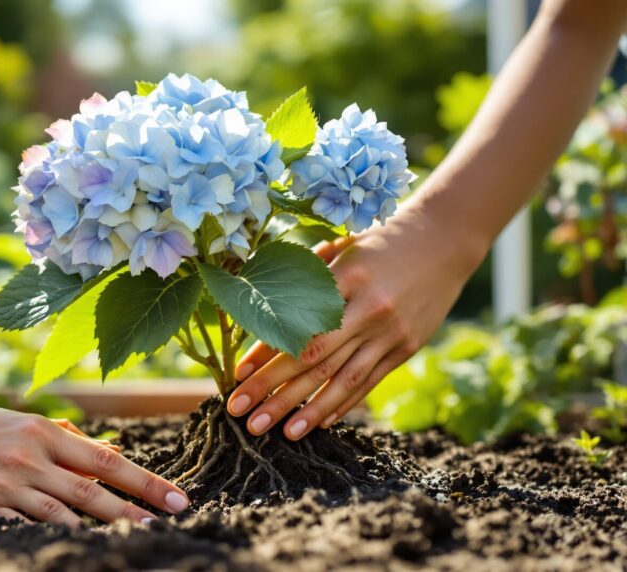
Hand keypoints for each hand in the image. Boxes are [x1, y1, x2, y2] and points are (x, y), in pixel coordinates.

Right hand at [0, 401, 189, 526]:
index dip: (144, 479)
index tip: (175, 496)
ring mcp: (4, 484)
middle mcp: (27, 456)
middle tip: (171, 521)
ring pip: (65, 514)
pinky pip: (26, 529)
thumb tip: (104, 454)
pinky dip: (52, 539)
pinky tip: (77, 549)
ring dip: (103, 529)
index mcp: (39, 431)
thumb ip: (57, 438)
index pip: (104, 459)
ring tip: (137, 541)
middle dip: (136, 508)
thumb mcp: (12, 422)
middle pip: (93, 489)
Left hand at [226, 207, 485, 438]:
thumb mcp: (343, 246)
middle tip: (240, 413)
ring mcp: (390, 333)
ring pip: (342, 380)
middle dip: (273, 389)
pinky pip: (368, 382)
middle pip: (313, 359)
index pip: (299, 324)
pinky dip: (342, 404)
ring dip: (307, 410)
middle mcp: (369, 309)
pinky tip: (318, 422)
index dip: (265, 353)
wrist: (446, 240)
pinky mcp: (406, 348)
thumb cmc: (380, 241)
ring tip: (280, 434)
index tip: (237, 374)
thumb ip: (308, 274)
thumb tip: (264, 304)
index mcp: (347, 277)